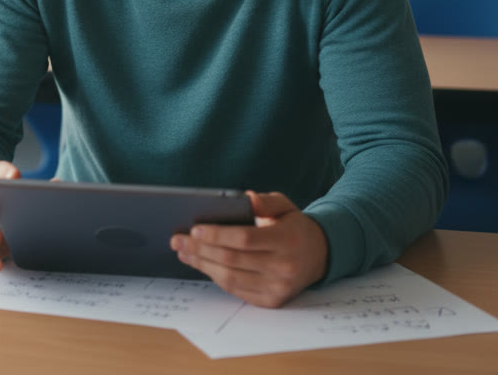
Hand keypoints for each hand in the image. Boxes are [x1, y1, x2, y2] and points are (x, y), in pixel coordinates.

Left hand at [170, 191, 328, 307]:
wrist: (320, 256)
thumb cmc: (294, 227)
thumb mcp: (285, 206)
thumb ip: (266, 201)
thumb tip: (246, 197)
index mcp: (287, 240)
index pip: (245, 239)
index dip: (217, 235)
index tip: (194, 229)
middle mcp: (284, 267)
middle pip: (232, 260)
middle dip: (200, 250)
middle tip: (177, 240)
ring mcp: (278, 288)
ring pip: (230, 278)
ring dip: (202, 265)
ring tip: (184, 253)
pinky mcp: (271, 301)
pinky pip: (236, 290)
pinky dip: (215, 277)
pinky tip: (201, 264)